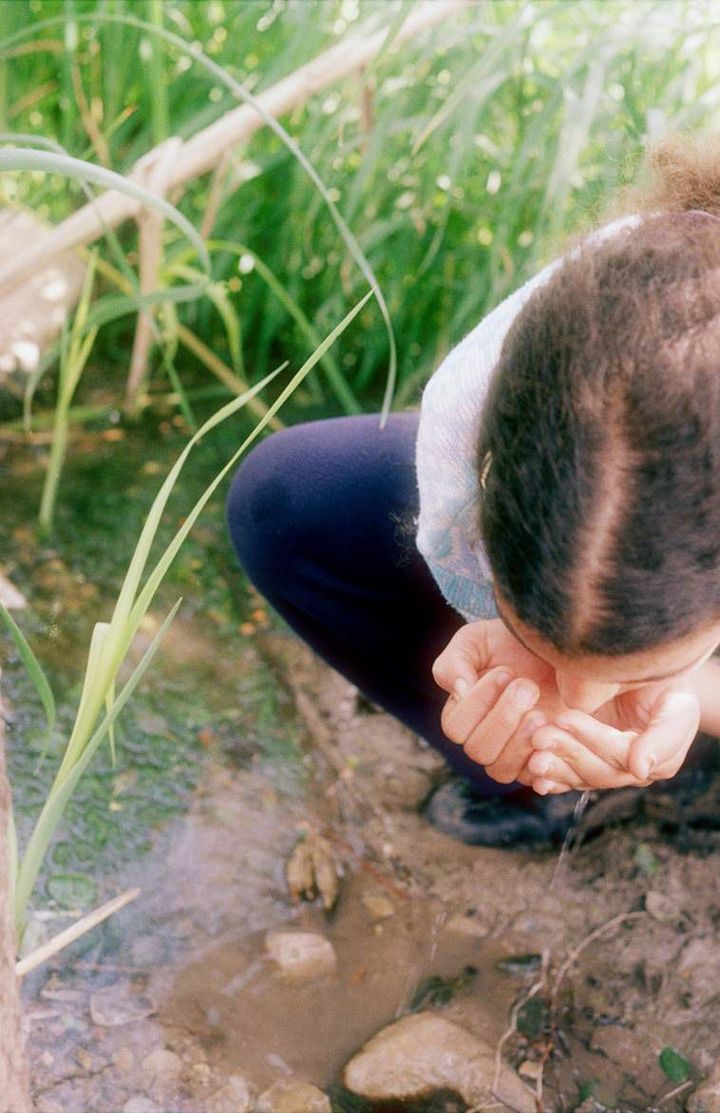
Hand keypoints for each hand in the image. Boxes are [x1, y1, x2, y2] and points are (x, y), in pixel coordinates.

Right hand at [433, 620, 567, 783]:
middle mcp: (483, 740)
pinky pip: (536, 778)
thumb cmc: (513, 643)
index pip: (455, 728)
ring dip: (520, 741)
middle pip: (478, 751)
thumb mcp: (477, 640)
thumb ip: (454, 662)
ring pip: (501, 770)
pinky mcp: (542, 763)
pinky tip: (556, 732)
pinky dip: (544, 761)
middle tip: (528, 687)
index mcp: (463, 715)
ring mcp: (513, 756)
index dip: (478, 703)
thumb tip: (458, 692)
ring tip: (541, 712)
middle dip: (503, 718)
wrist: (561, 650)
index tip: (505, 671)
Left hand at [524, 684, 700, 792]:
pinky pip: (569, 779)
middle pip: (599, 770)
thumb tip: (638, 769)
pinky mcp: (588, 763)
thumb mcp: (677, 702)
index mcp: (660, 756)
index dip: (593, 737)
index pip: (622, 753)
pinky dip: (552, 778)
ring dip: (555, 766)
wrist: (652, 673)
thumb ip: (664, 735)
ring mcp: (609, 768)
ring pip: (580, 778)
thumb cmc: (668, 681)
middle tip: (539, 733)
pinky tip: (533, 775)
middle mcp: (634, 769)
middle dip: (568, 751)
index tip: (564, 716)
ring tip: (532, 752)